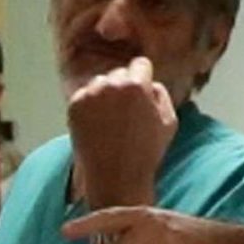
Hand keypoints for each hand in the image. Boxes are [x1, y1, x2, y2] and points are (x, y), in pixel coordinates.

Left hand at [65, 58, 176, 207]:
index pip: (140, 64)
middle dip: (123, 87)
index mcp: (136, 85)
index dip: (142, 79)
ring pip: (100, 83)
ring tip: (110, 120)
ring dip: (105, 94)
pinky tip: (97, 124)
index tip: (140, 93)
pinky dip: (89, 105)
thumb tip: (150, 83)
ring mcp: (89, 95)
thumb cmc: (146, 153)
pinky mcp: (73, 106)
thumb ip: (161, 94)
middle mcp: (110, 84)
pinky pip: (83, 95)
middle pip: (119, 74)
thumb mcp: (169, 121)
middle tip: (125, 111)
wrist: (116, 178)